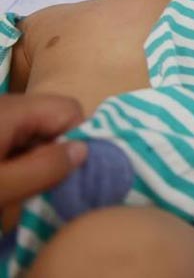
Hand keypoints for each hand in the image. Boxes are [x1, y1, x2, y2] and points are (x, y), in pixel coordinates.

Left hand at [0, 94, 87, 210]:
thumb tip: (84, 150)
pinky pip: (14, 139)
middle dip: (54, 152)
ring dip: (33, 160)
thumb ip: (44, 168)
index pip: (69, 110)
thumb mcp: (1, 186)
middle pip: (51, 120)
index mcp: (11, 110)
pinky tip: (6, 182)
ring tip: (17, 189)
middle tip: (39, 186)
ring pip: (33, 132)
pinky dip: (16, 160)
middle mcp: (5, 106)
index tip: (66, 174)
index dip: (77, 140)